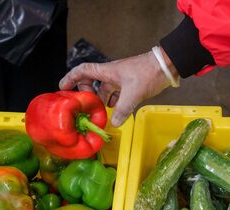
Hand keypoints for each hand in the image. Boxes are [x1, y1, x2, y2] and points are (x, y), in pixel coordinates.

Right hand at [59, 51, 174, 126]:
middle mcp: (111, 75)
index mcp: (107, 72)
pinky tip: (117, 113)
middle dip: (87, 94)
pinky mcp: (130, 85)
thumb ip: (123, 109)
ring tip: (100, 114)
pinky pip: (117, 94)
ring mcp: (121, 80)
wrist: (167, 66)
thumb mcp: (133, 93)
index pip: (83, 71)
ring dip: (101, 101)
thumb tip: (115, 123)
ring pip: (105, 91)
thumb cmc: (148, 73)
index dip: (71, 78)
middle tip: (86, 107)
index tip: (63, 88)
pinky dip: (114, 103)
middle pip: (92, 82)